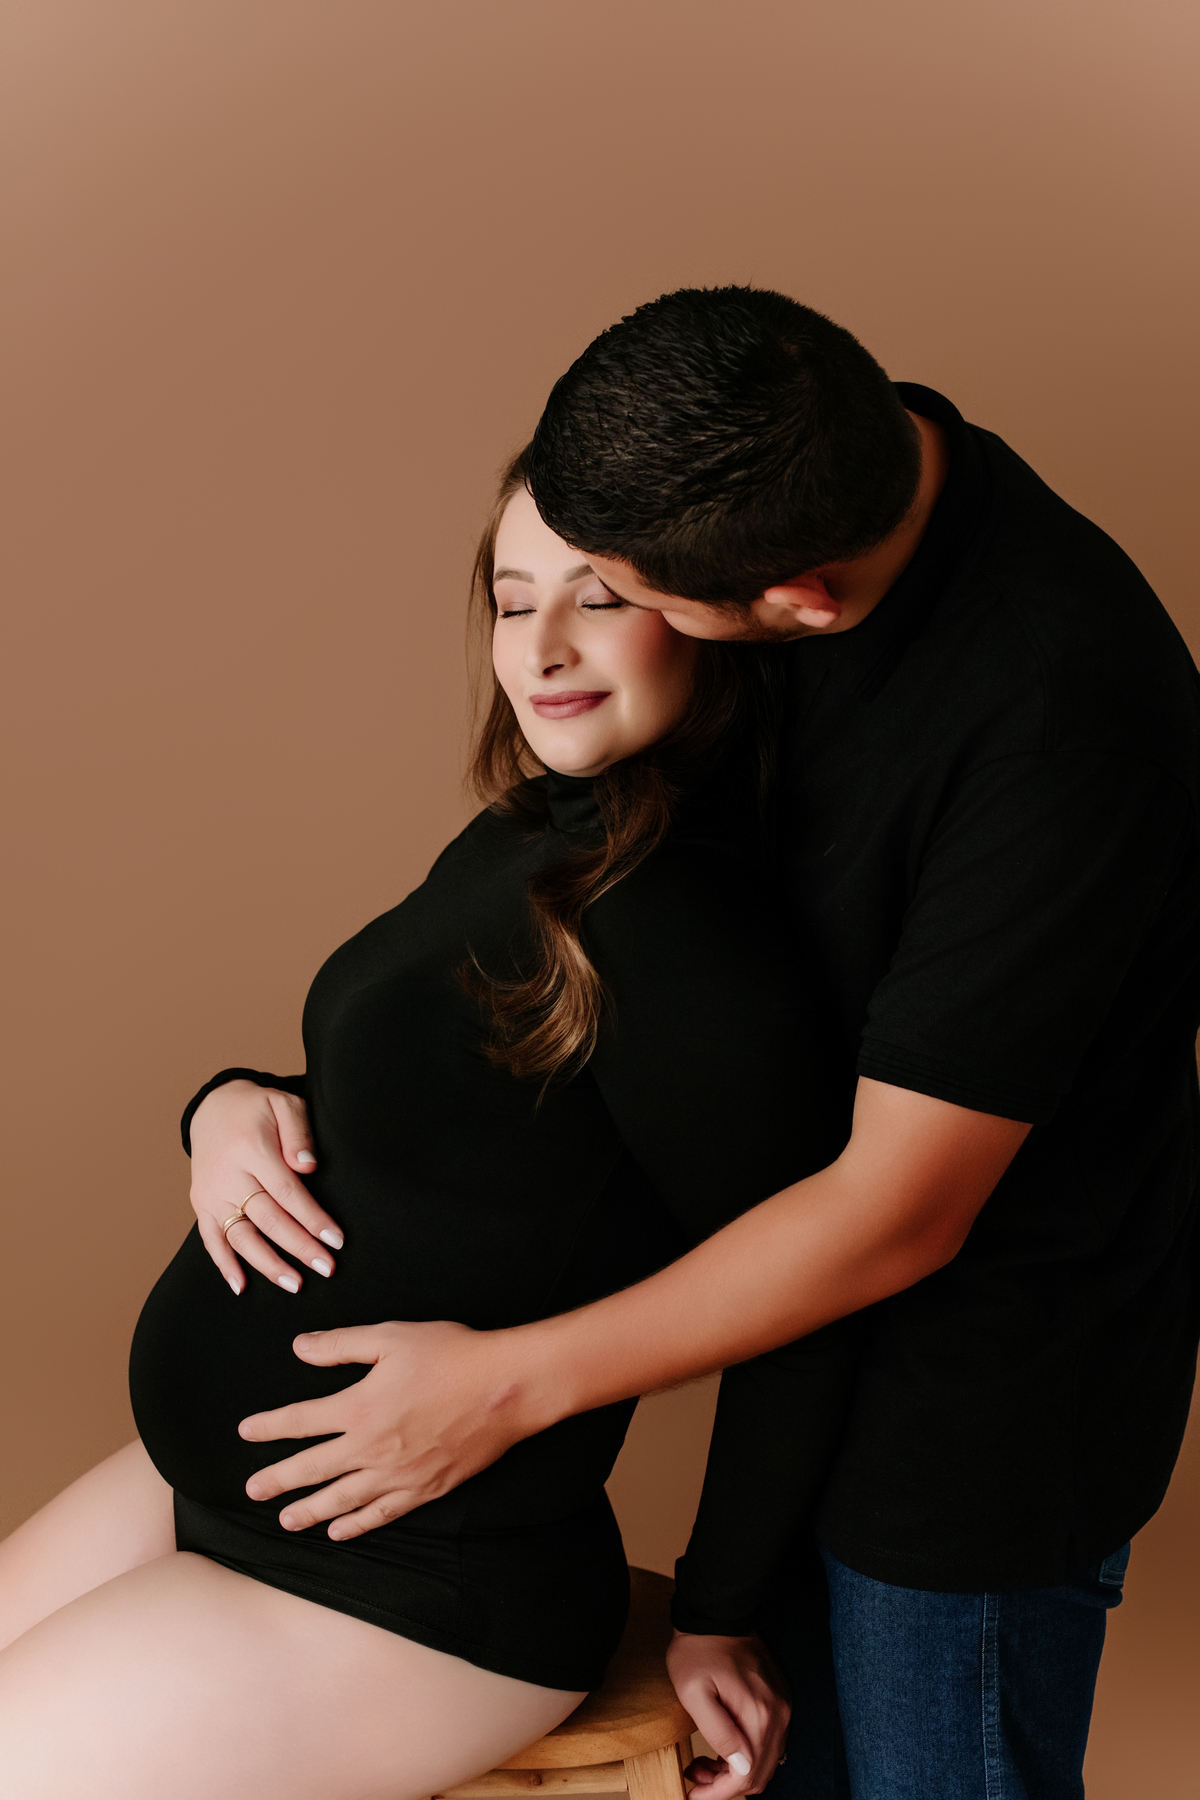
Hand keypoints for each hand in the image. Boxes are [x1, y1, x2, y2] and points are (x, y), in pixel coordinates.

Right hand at [190, 1080, 343, 1296]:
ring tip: (294, 1284)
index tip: (336, 1240)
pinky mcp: (201, 1203)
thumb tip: (309, 1167)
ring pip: (240, 1236)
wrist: (213, 1107)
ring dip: (267, 1264)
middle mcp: (228, 1175)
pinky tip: (241, 1286)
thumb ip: (299, 1133)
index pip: (287, 1192)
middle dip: (299, 1247)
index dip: (312, 1218)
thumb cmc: (258, 1108)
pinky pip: (211, 1239)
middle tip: (326, 1268)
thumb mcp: (284, 1104)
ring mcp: (211, 1192)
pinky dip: (224, 1264)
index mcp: (252, 1148)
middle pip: (268, 1219)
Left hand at [238, 1319, 532, 1535]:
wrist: (505, 1388)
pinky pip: (382, 1513)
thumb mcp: (392, 1337)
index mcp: (360, 1407)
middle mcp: (372, 1448)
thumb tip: (301, 1347)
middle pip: (313, 1468)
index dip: (270, 1426)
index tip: (246, 1432)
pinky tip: (339, 1531)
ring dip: (310, 1510)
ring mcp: (399, 1474)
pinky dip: (357, 1524)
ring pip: (342, 1499)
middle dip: (278, 1479)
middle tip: (252, 1490)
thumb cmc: (451, 1354)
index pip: (301, 1420)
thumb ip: (342, 1344)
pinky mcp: (425, 1488)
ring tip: (287, 1518)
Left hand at [667, 1629, 789, 1799]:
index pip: (746, 1776)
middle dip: (725, 1786)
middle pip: (759, 1774)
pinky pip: (767, 1741)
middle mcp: (778, 1714)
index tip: (693, 1795)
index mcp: (759, 1715)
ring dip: (734, 1771)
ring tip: (702, 1763)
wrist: (715, 1613)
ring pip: (764, 1761)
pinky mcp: (777, 1699)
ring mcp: (781, 1706)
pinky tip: (720, 1746)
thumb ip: (719, 1733)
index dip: (718, 1794)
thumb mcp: (694, 1693)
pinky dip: (745, 1753)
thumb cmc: (697, 1650)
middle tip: (695, 1776)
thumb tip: (740, 1770)